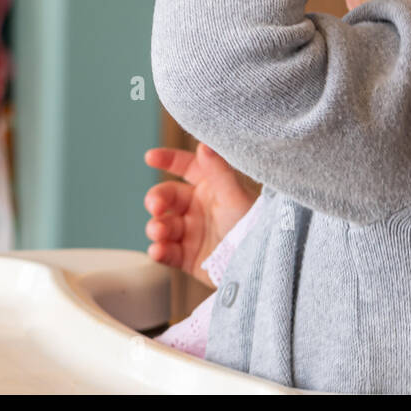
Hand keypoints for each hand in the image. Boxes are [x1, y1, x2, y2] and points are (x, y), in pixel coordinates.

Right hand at [143, 143, 255, 287]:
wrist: (259, 264)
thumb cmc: (253, 225)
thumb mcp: (236, 195)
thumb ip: (219, 171)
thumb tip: (203, 145)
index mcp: (210, 187)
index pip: (185, 167)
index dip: (168, 159)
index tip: (150, 157)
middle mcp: (196, 207)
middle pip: (166, 197)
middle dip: (156, 199)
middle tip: (156, 206)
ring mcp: (190, 232)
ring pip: (162, 225)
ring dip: (156, 227)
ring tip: (159, 232)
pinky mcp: (187, 257)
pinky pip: (166, 252)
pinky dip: (159, 251)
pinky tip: (158, 250)